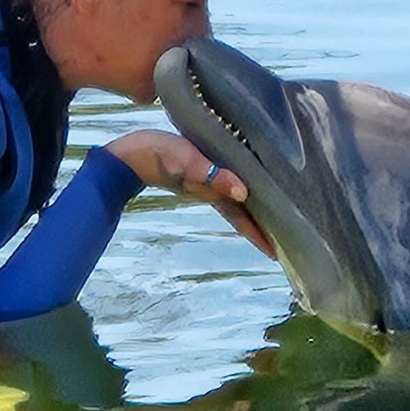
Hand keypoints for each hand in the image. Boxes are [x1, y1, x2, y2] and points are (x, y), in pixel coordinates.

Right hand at [105, 130, 275, 259]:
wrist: (126, 157)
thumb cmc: (157, 157)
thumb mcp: (187, 163)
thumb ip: (213, 176)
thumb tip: (242, 193)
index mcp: (212, 192)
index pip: (241, 218)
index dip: (259, 234)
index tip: (277, 253)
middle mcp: (210, 191)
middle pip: (241, 214)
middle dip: (260, 227)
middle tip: (283, 240)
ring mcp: (203, 184)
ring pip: (234, 202)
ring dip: (251, 211)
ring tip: (270, 218)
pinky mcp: (197, 172)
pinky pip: (224, 186)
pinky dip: (237, 191)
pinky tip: (242, 189)